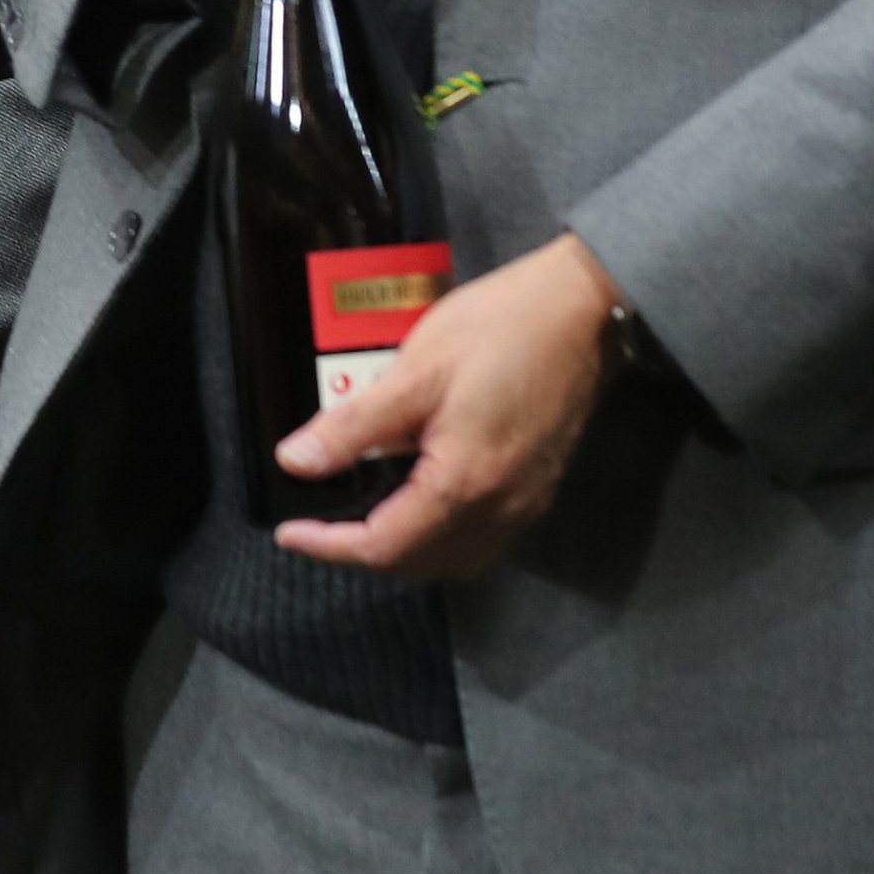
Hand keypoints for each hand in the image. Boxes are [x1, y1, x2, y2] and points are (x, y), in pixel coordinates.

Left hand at [273, 232, 618, 578]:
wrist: (583, 310)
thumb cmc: (499, 329)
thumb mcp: (414, 372)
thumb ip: (352, 426)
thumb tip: (296, 462)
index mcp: (465, 483)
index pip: (385, 546)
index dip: (330, 547)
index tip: (290, 534)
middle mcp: (501, 508)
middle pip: (421, 564)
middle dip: (363, 554)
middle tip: (319, 526)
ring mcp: (526, 502)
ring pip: (455, 558)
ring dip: (403, 552)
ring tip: (359, 518)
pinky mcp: (537, 488)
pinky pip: (482, 538)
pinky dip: (439, 537)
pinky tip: (414, 504)